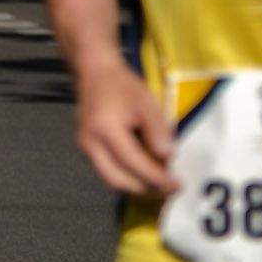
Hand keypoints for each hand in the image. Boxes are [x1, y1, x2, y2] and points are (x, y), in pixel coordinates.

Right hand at [73, 61, 176, 196]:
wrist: (95, 73)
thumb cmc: (121, 86)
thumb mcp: (147, 103)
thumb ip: (158, 131)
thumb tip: (168, 157)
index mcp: (105, 130)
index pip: (134, 164)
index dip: (157, 178)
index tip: (177, 184)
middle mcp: (90, 143)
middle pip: (118, 180)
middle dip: (146, 189)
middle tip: (169, 189)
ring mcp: (84, 147)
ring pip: (111, 179)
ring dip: (136, 185)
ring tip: (159, 182)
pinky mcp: (86, 149)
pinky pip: (107, 171)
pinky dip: (126, 176)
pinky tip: (143, 171)